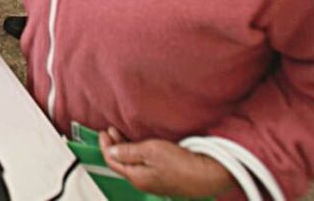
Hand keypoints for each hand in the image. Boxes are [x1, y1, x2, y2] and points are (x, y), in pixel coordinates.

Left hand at [104, 139, 234, 198]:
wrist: (209, 174)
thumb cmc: (183, 164)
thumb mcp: (151, 151)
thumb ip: (128, 152)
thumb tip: (111, 152)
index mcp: (137, 177)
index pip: (113, 161)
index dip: (106, 146)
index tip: (104, 132)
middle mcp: (144, 182)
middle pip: (123, 162)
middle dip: (115, 145)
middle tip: (111, 130)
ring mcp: (156, 180)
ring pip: (134, 163)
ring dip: (126, 148)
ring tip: (123, 134)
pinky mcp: (166, 176)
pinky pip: (146, 164)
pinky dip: (138, 153)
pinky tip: (142, 145)